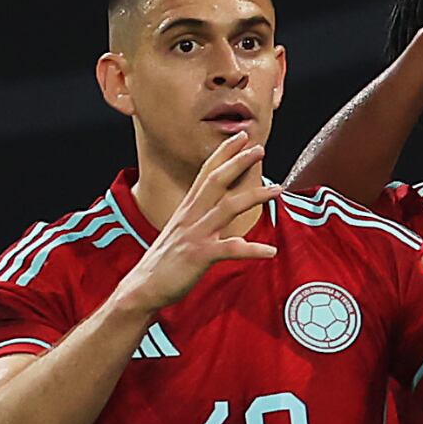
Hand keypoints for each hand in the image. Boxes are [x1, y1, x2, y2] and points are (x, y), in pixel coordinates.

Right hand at [115, 132, 279, 313]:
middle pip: (216, 181)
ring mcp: (195, 234)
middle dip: (238, 162)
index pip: (207, 172)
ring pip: (228, 207)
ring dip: (254, 195)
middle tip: (259, 147)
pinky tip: (271, 251)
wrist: (144, 287)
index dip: (224, 153)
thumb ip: (202, 216)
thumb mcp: (184, 231)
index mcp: (188, 208)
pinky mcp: (199, 255)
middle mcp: (191, 215)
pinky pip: (230, 249)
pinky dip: (252, 249)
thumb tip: (221, 206)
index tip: (242, 137)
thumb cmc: (167, 260)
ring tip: (278, 189)